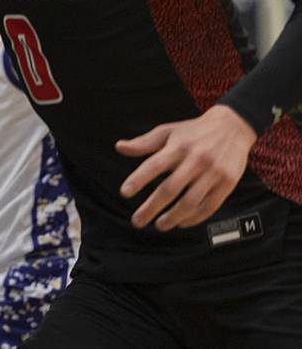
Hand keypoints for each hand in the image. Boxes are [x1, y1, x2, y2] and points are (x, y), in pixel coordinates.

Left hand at [117, 104, 256, 229]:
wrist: (233, 126)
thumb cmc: (193, 131)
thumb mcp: (168, 131)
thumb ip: (144, 143)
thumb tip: (119, 147)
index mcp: (178, 146)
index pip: (154, 165)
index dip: (138, 179)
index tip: (124, 192)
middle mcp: (195, 160)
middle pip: (170, 188)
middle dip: (151, 207)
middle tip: (137, 221)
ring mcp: (213, 173)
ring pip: (190, 202)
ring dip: (173, 217)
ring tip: (159, 225)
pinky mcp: (228, 183)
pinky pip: (210, 206)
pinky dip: (194, 218)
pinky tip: (181, 222)